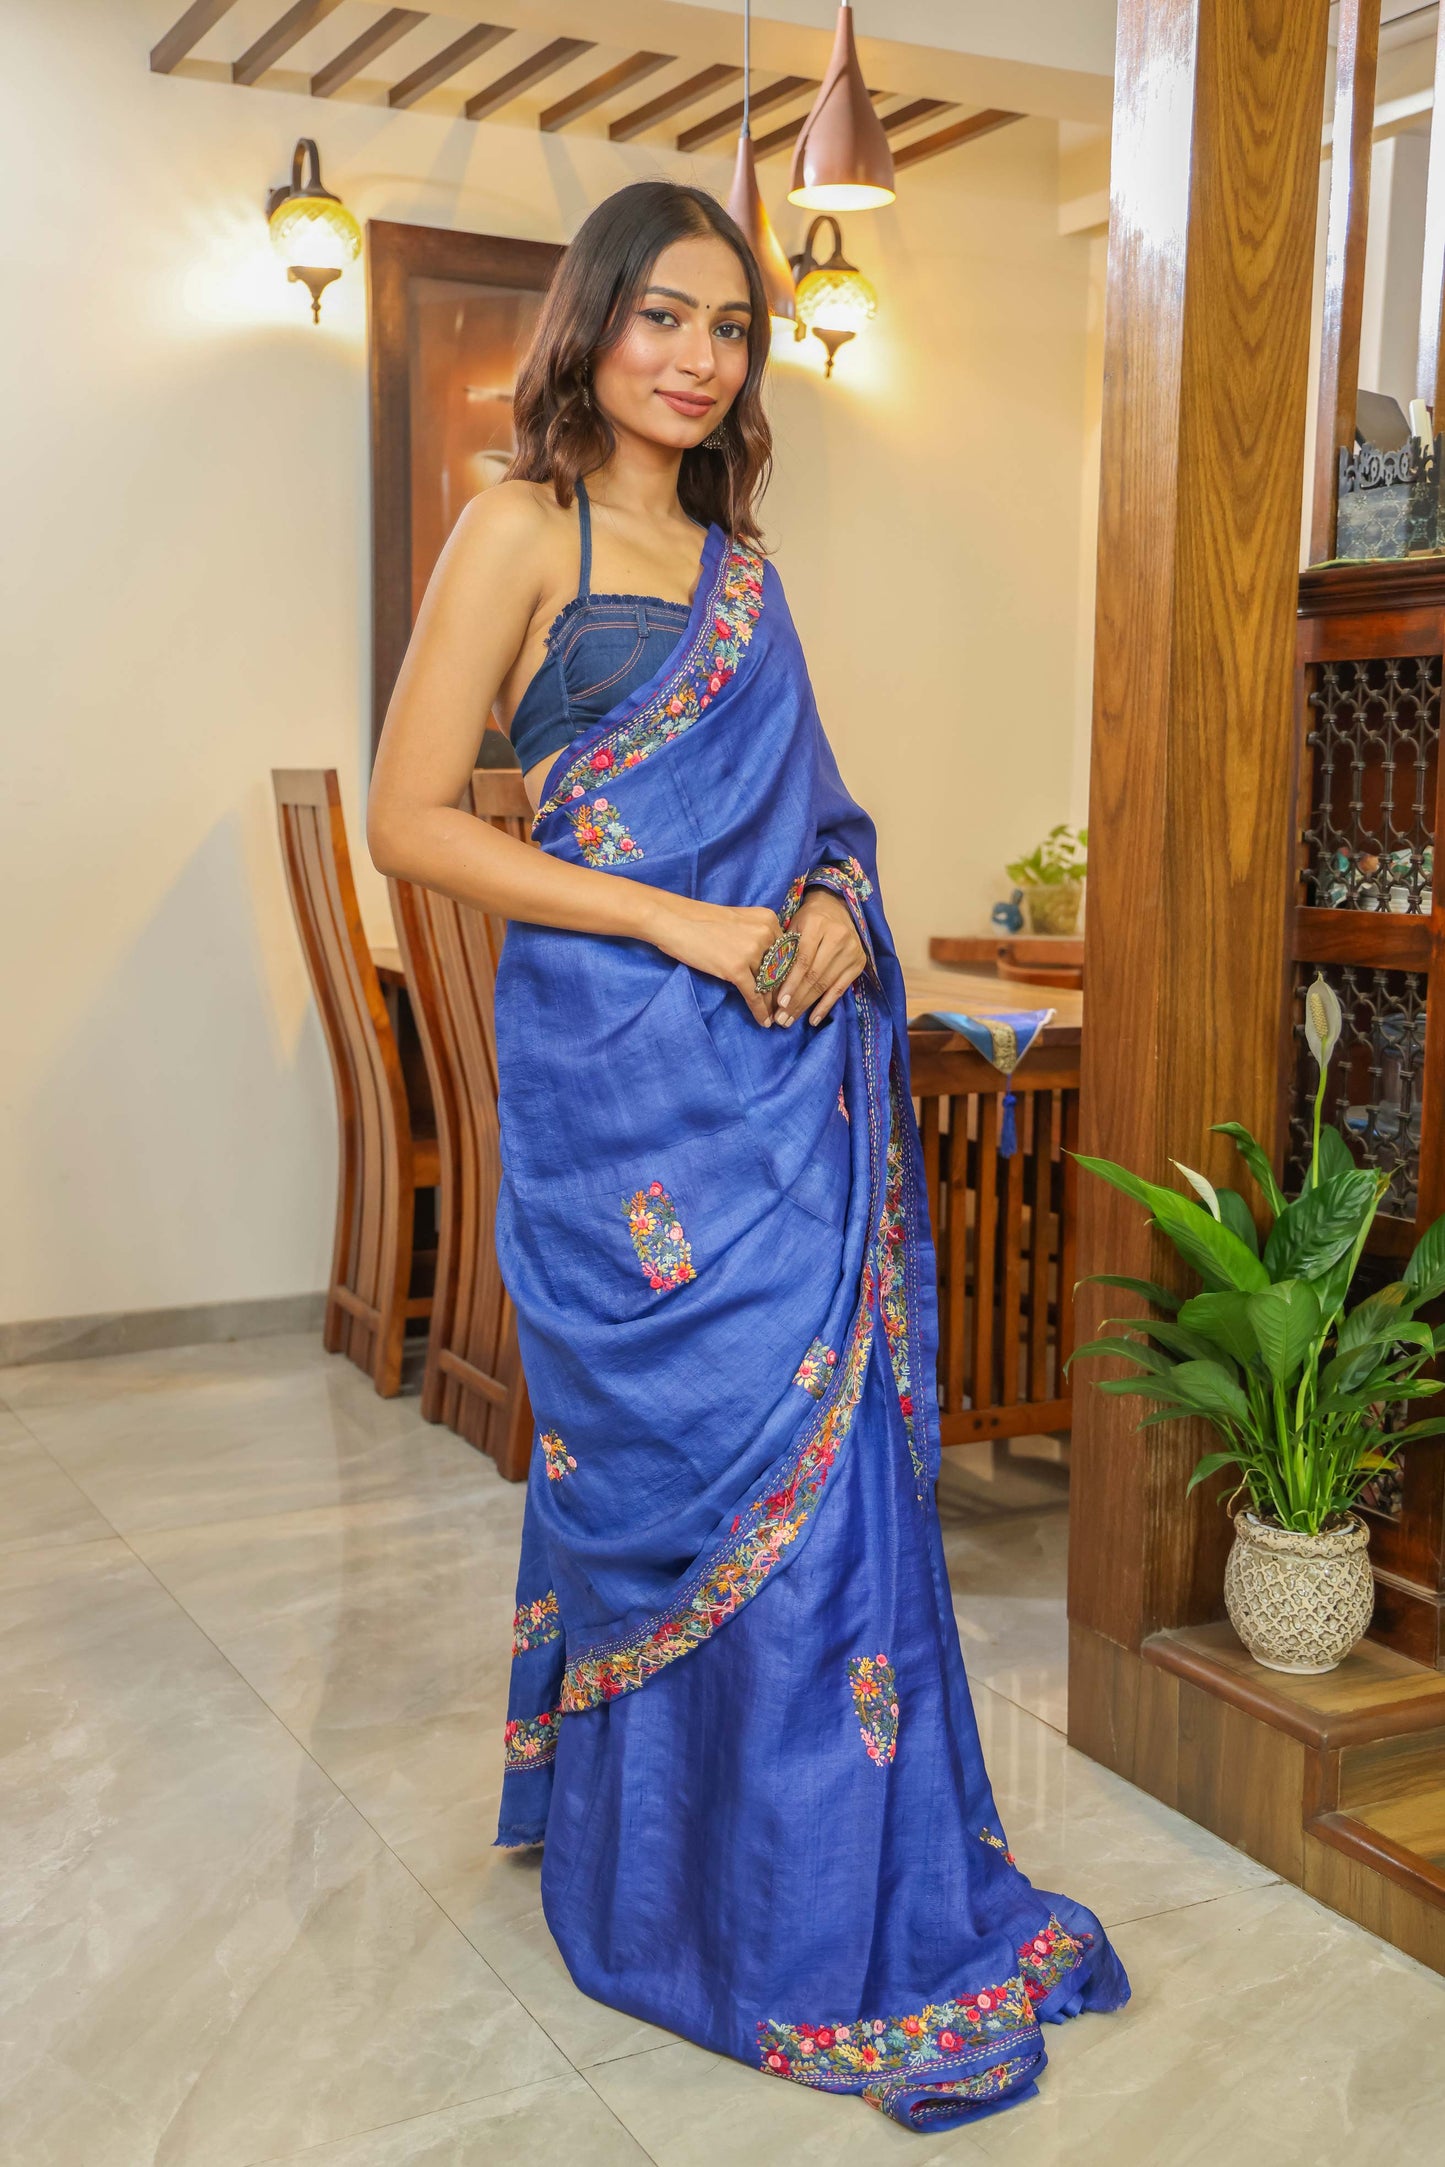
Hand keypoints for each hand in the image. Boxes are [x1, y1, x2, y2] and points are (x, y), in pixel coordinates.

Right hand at [645, 894, 782, 1027]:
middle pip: (780, 969)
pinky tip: (764, 1022)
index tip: (788, 988)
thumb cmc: (701, 921)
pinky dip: (760, 1011)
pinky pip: (754, 995)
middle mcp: (765, 933)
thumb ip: (758, 936)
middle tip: (785, 1008)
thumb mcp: (740, 921)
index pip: (787, 952)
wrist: (674, 920)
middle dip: (782, 991)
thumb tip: (769, 963)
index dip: (788, 973)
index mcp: (768, 919)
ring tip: (776, 1017)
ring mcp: (751, 951)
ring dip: (772, 1004)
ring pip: (768, 984)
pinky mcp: (735, 968)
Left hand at [774, 889, 866, 1026]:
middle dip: (796, 1000)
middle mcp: (838, 937)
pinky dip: (825, 1006)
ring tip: (790, 1020)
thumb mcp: (794, 925)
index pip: (803, 960)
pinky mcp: (858, 963)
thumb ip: (785, 950)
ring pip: (825, 985)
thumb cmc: (808, 919)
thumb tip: (769, 983)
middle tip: (781, 1019)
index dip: (791, 983)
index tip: (778, 1003)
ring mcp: (851, 951)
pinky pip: (840, 989)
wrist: (836, 907)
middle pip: (814, 975)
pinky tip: (813, 1019)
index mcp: (817, 925)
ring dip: (806, 1006)